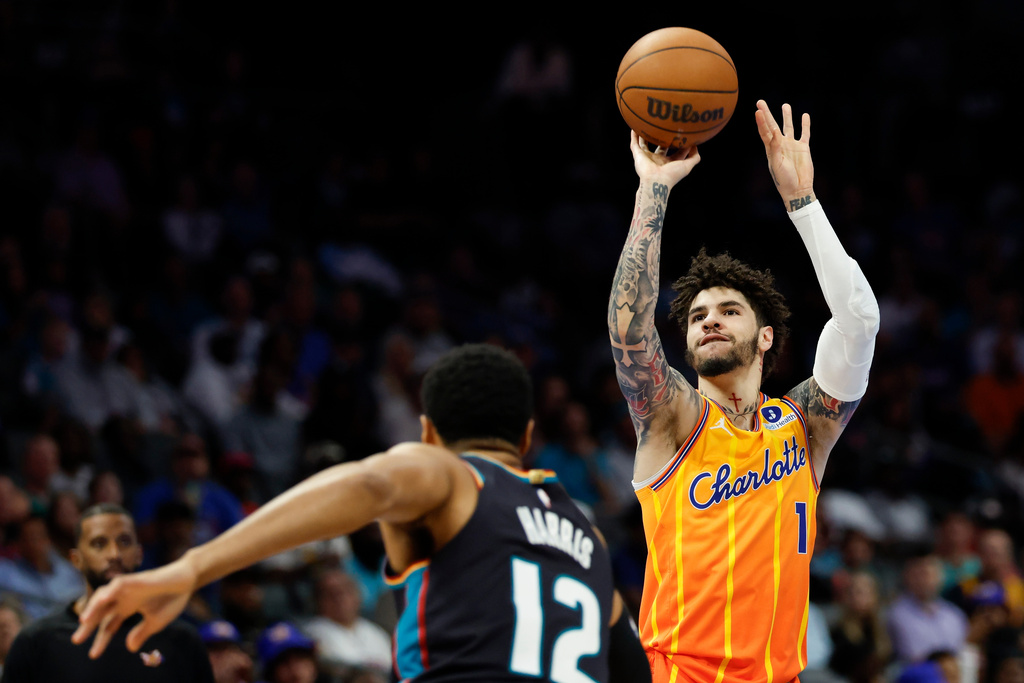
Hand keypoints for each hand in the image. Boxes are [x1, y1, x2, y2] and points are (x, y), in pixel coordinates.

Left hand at [72, 558, 197, 657]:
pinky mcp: (136, 579)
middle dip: (88, 625)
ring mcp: (128, 588)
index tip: (93, 654)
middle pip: (101, 612)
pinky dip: (108, 592)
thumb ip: (141, 633)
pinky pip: (117, 584)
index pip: (109, 625)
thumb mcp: (156, 622)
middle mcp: (123, 597)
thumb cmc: (172, 599)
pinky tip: (101, 601)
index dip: (101, 639)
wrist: (188, 581)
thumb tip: (129, 648)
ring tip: (84, 621)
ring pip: (104, 596)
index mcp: (128, 607)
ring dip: (93, 608)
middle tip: (76, 640)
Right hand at [630, 130, 699, 187]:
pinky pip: (634, 143)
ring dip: (645, 135)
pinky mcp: (638, 155)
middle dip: (663, 138)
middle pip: (660, 146)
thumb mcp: (687, 165)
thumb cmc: (672, 175)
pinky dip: (634, 136)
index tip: (685, 133)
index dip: (680, 143)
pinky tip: (634, 127)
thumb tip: (695, 145)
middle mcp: (658, 159)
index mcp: (669, 163)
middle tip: (667, 126)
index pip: (676, 151)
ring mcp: (647, 157)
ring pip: (645, 144)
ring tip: (647, 124)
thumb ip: (694, 157)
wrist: (656, 181)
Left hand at [754, 100, 814, 209]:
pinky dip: (805, 125)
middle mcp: (780, 145)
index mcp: (771, 149)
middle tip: (760, 101)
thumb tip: (775, 132)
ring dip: (787, 116)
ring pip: (789, 127)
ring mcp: (792, 145)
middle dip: (767, 114)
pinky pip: (805, 134)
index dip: (761, 121)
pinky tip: (805, 116)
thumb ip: (775, 148)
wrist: (797, 189)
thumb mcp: (777, 164)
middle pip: (773, 125)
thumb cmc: (783, 179)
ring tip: (785, 105)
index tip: (758, 110)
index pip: (765, 132)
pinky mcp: (804, 148)